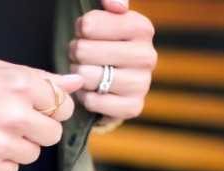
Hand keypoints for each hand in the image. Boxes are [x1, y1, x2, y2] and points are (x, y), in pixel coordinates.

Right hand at [0, 60, 84, 170]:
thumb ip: (37, 77)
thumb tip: (73, 82)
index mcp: (18, 84)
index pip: (62, 104)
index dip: (50, 109)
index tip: (36, 111)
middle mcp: (13, 114)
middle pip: (52, 134)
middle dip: (35, 131)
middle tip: (9, 125)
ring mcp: (0, 144)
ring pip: (31, 155)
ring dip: (15, 148)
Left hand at [69, 0, 156, 123]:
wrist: (114, 85)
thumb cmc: (104, 46)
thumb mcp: (105, 20)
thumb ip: (110, 1)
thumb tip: (116, 4)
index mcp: (142, 28)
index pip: (89, 25)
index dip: (79, 31)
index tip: (87, 35)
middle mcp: (147, 55)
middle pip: (83, 51)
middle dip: (75, 55)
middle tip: (84, 58)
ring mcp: (142, 83)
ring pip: (86, 77)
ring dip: (79, 77)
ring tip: (88, 73)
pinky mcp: (133, 107)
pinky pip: (93, 101)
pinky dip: (86, 98)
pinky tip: (94, 92)